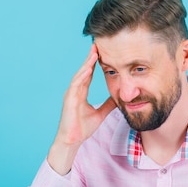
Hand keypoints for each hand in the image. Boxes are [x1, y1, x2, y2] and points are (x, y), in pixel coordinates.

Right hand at [47, 45, 116, 174]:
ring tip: (94, 53)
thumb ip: (107, 105)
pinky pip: (75, 85)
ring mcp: (70, 95)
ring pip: (79, 75)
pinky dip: (82, 76)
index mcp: (80, 93)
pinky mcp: (68, 100)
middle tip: (97, 45)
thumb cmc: (82, 129)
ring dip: (86, 64)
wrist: (72, 141)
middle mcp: (74, 91)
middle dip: (90, 58)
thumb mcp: (100, 114)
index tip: (101, 52)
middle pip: (83, 71)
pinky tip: (88, 69)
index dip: (94, 64)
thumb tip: (118, 99)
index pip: (88, 75)